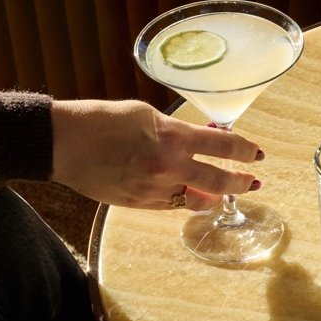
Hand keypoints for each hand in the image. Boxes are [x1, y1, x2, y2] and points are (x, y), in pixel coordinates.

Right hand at [50, 99, 263, 210]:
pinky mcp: (139, 204)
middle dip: (243, 182)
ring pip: (197, 200)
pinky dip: (184, 199)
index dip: (246, 150)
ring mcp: (154, 189)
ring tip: (224, 193)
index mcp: (173, 137)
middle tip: (255, 182)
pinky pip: (172, 206)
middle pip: (220, 181)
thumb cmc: (100, 121)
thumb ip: (176, 129)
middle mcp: (169, 167)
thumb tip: (201, 137)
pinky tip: (189, 194)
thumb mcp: (145, 114)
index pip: (224, 145)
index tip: (257, 154)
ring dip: (214, 197)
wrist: (63, 144)